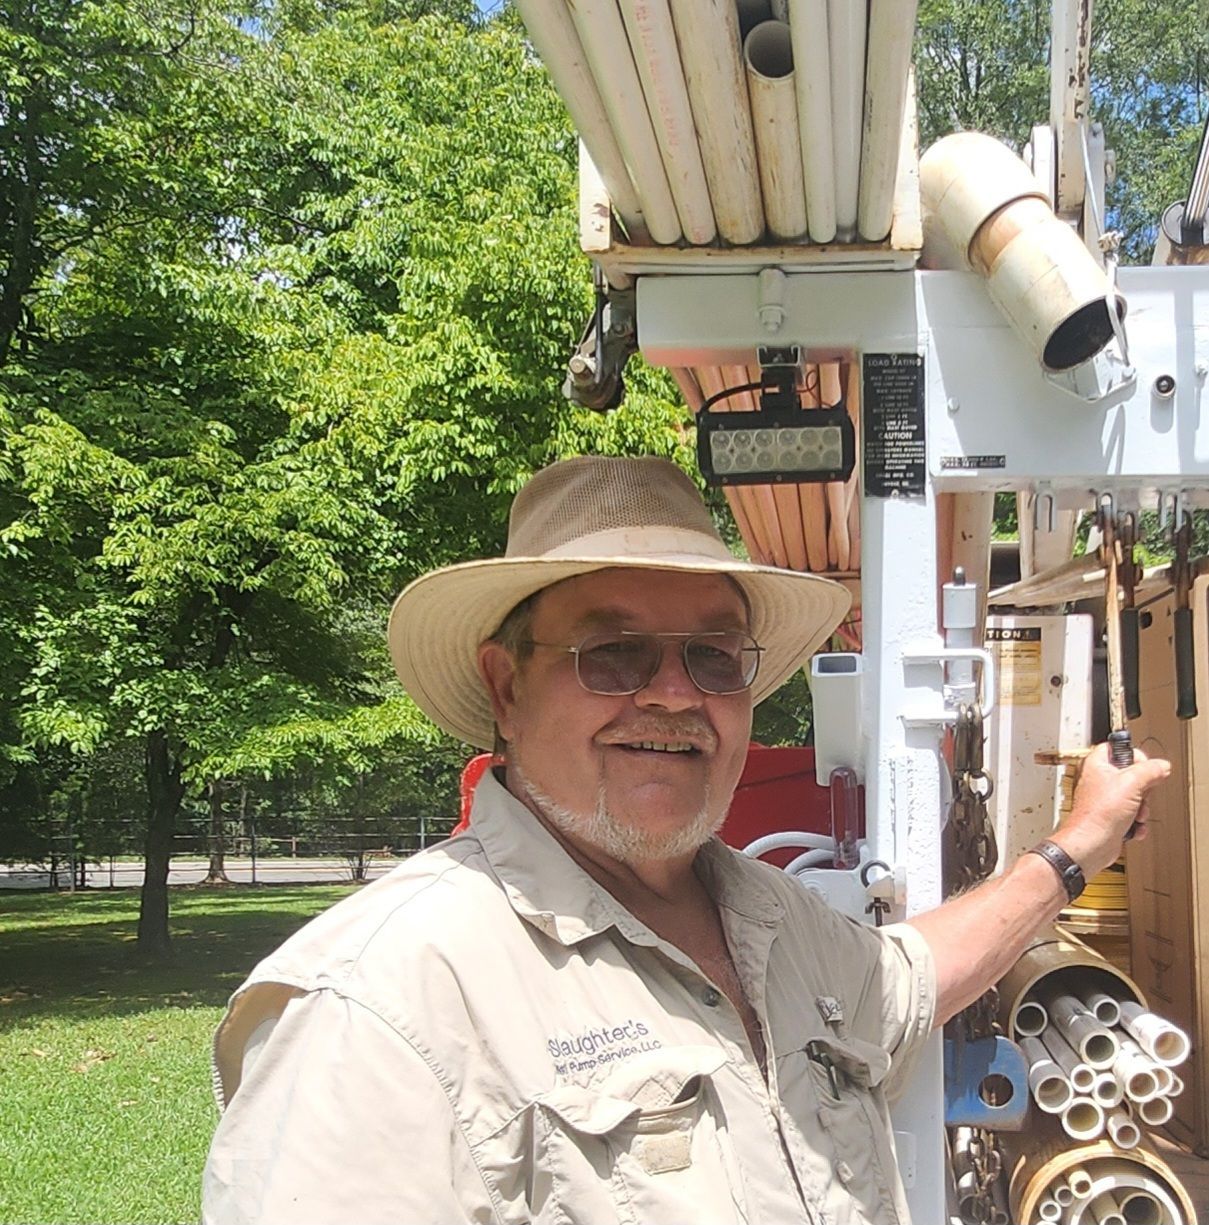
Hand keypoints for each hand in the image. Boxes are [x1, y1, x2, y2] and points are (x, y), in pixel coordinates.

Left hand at [1050, 743, 1170, 877]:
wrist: (1091, 844)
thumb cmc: (1099, 813)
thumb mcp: (1131, 783)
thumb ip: (1149, 770)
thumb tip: (1161, 766)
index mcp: (1096, 764)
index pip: (1117, 748)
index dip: (1134, 756)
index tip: (1144, 767)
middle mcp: (1098, 780)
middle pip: (1132, 774)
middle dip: (1143, 789)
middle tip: (1139, 795)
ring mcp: (1104, 799)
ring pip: (1135, 796)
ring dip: (1141, 808)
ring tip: (1135, 814)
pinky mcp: (1110, 815)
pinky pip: (1132, 813)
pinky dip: (1136, 821)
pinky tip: (1133, 827)